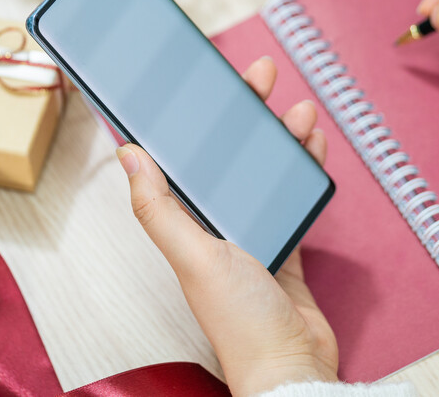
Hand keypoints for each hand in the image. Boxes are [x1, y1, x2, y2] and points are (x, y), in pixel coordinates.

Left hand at [115, 56, 337, 395]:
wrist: (293, 364)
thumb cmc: (241, 320)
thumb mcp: (195, 255)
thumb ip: (160, 207)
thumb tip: (127, 154)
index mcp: (188, 223)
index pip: (188, 156)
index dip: (195, 116)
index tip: (204, 80)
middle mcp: (218, 224)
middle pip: (230, 153)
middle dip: (246, 112)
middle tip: (260, 74)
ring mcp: (254, 232)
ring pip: (266, 169)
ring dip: (281, 136)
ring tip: (298, 108)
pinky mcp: (285, 244)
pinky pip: (293, 195)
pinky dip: (303, 168)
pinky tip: (312, 145)